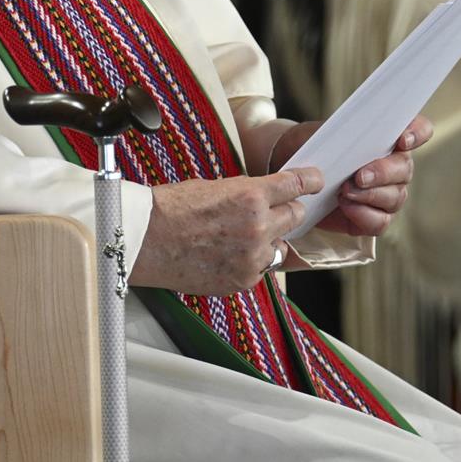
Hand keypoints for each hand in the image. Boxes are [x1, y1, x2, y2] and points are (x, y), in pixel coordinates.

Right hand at [130, 167, 323, 294]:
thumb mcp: (215, 186)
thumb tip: (266, 196)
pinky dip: (251, 262)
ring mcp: (251, 257)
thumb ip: (247, 193)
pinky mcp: (242, 280)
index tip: (317, 181)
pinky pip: (261, 268)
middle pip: (296, 216)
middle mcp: (257, 226)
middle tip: (267, 211)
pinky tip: (227, 254)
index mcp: (250, 195)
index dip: (310, 181)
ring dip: (268, 239)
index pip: (296, 185)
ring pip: (280, 246)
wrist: (143, 241)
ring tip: (237, 237)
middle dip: (286, 211)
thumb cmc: (170, 210)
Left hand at [314, 115, 431, 237]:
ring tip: (344, 192)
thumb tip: (352, 138)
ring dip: (369, 195)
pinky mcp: (373, 218)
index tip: (402, 140)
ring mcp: (387, 194)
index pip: (419, 131)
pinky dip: (364, 215)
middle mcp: (395, 167)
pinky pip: (380, 222)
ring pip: (394, 197)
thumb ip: (344, 134)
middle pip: (405, 169)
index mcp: (390, 138)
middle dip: (383, 173)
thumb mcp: (324, 133)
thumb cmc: (315, 149)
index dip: (417, 133)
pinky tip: (346, 207)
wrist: (297, 174)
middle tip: (359, 176)